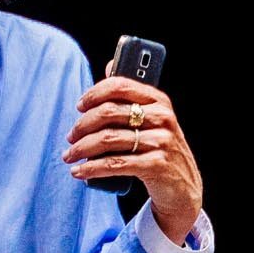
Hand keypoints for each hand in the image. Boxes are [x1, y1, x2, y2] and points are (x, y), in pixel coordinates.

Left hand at [66, 73, 203, 245]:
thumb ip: (132, 97)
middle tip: (70, 137)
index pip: (120, 86)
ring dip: (81, 148)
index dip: (94, 94)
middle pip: (109, 113)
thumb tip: (108, 66)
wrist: (183, 186)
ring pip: (108, 139)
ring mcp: (160, 141)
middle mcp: (161, 117)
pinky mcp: (155, 165)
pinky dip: (91, 169)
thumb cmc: (160, 150)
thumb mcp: (153, 120)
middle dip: (82, 125)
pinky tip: (79, 172)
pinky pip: (114, 164)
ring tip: (69, 156)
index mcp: (158, 100)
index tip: (79, 106)